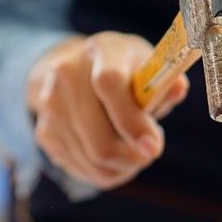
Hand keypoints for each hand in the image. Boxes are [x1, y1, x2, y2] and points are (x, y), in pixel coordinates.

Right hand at [27, 32, 188, 188]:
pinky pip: (79, 168)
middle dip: (131, 156)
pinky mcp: (44, 130)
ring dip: (121, 167)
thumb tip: (178, 88)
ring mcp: (51, 103)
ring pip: (91, 159)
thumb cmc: (127, 70)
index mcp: (102, 50)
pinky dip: (104, 171)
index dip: (132, 121)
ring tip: (135, 153)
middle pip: (98, 137)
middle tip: (150, 153)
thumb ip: (165, 82)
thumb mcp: (148, 66)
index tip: (154, 147)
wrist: (78, 67)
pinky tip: (116, 158)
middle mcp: (68, 73)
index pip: (108, 84)